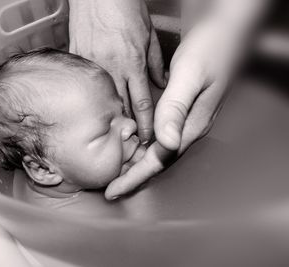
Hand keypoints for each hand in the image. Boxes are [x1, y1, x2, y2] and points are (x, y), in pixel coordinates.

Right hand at [68, 0, 164, 143]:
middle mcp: (113, 68)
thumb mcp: (148, 34)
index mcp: (133, 63)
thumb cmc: (124, 9)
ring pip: (102, 99)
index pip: (141, 103)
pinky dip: (91, 97)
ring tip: (112, 132)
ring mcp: (93, 65)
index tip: (145, 138)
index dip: (144, 124)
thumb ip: (155, 62)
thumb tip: (161, 82)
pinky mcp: (78, 60)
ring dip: (109, 117)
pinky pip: (86, 84)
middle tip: (130, 143)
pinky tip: (93, 107)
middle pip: (121, 107)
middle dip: (126, 127)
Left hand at [105, 20, 233, 199]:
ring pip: (157, 149)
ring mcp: (186, 117)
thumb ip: (176, 108)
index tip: (114, 190)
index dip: (134, 177)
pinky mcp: (181, 107)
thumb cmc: (212, 47)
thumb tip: (166, 143)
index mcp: (191, 124)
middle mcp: (189, 125)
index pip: (159, 160)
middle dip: (132, 175)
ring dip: (136, 161)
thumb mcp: (191, 75)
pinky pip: (159, 134)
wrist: (227, 28)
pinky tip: (131, 142)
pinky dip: (142, 143)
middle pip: (157, 160)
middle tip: (109, 186)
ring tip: (115, 170)